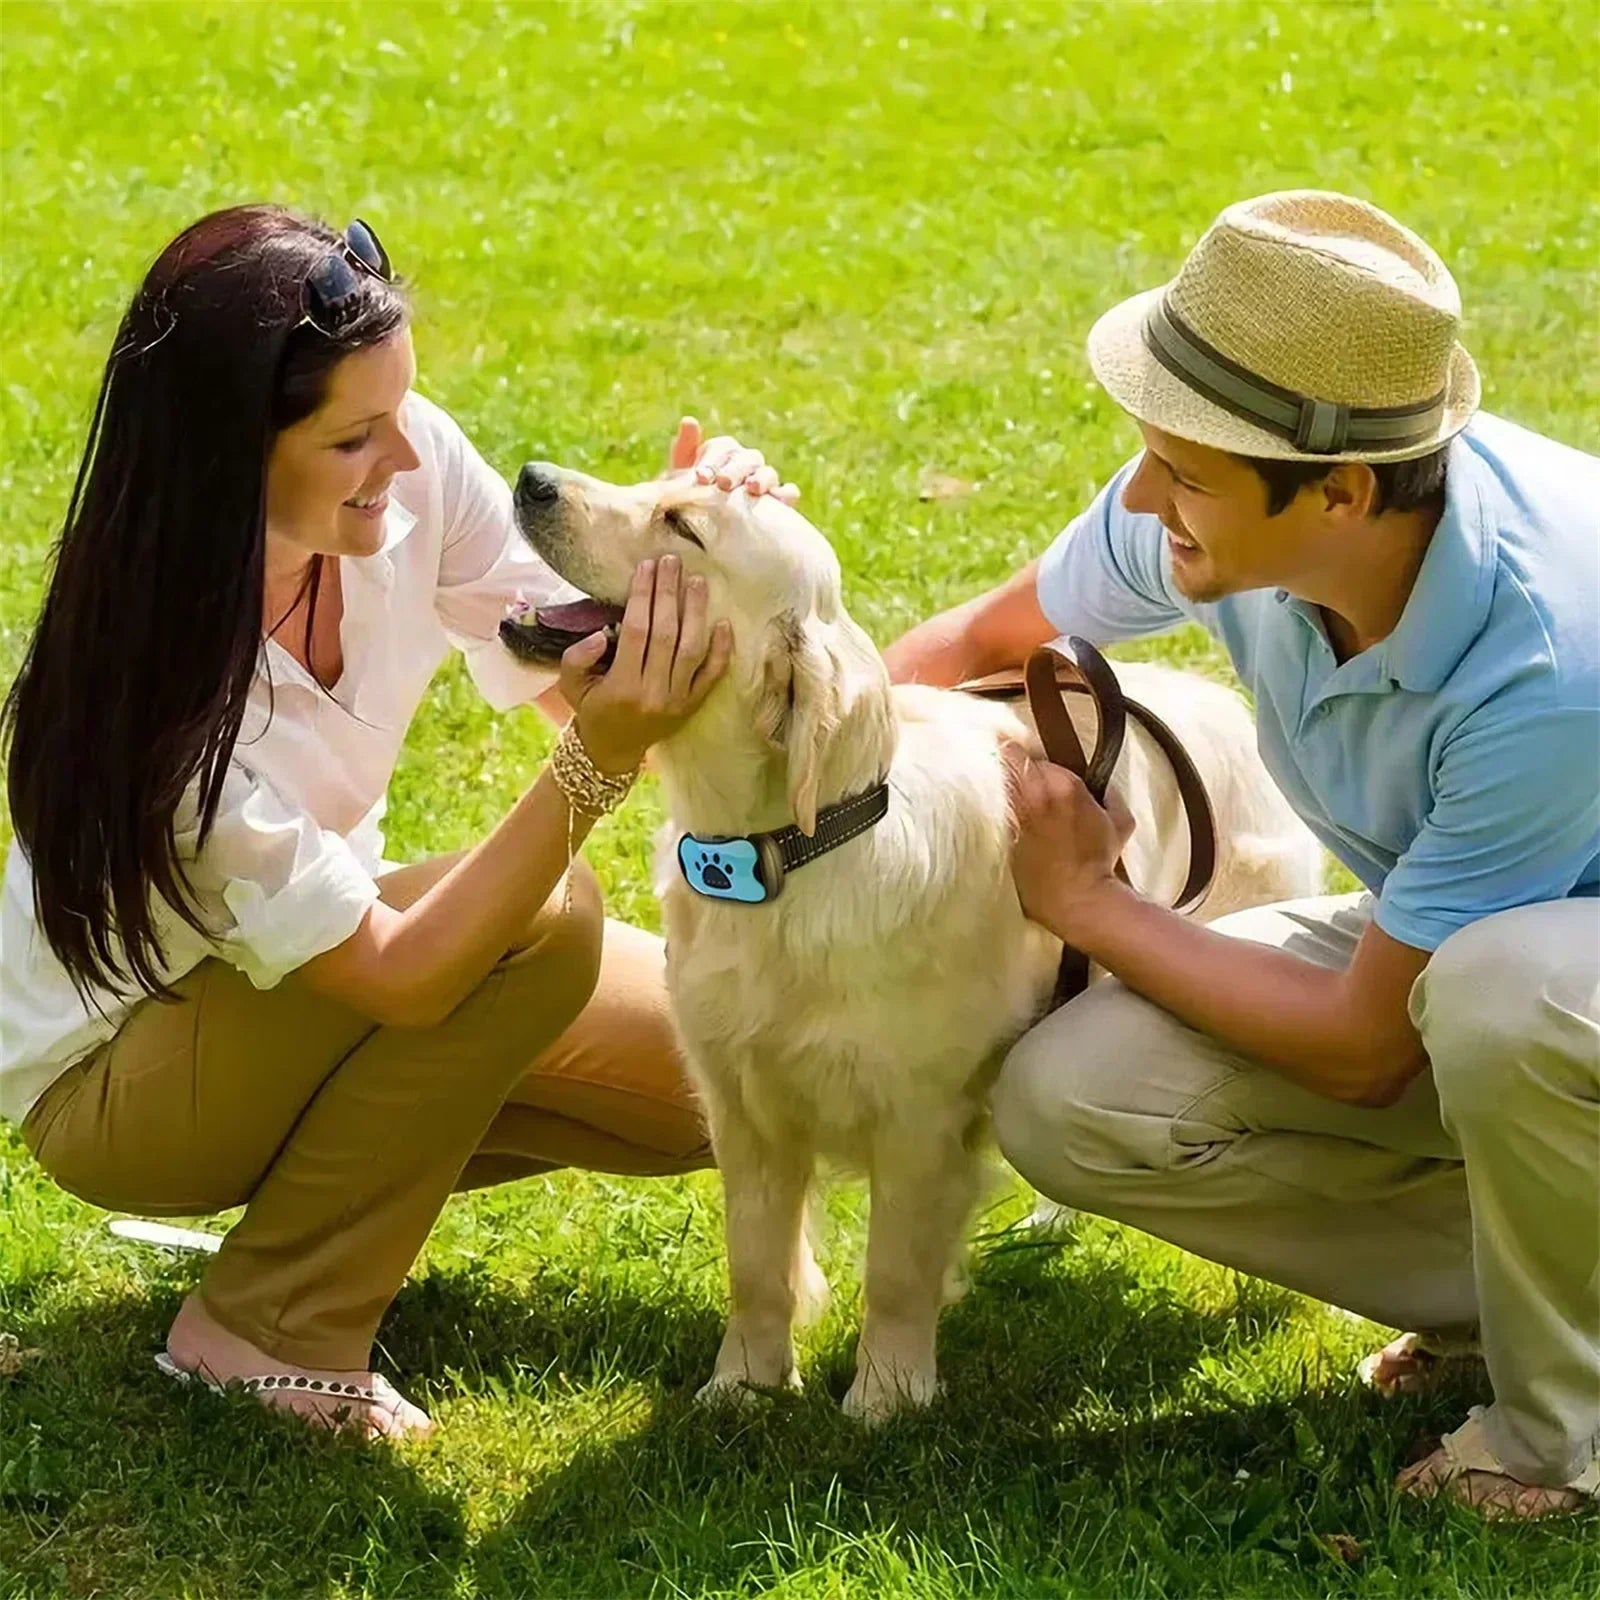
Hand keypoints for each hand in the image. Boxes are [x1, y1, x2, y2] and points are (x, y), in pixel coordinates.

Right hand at [559, 555, 731, 773]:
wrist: (613, 750)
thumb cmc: (591, 709)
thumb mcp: (570, 687)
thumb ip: (577, 659)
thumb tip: (601, 633)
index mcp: (622, 687)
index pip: (637, 631)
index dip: (642, 596)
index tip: (646, 567)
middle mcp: (654, 693)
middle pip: (666, 634)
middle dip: (669, 594)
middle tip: (672, 562)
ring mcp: (678, 700)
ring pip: (692, 649)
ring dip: (696, 612)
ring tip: (697, 581)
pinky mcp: (693, 705)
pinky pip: (712, 675)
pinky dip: (721, 650)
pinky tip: (724, 622)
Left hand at [669, 416, 799, 502]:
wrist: (701, 532)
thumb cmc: (690, 501)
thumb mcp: (681, 480)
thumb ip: (684, 450)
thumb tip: (689, 421)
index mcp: (724, 455)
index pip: (724, 447)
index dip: (712, 459)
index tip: (700, 476)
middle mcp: (746, 465)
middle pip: (748, 458)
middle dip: (736, 469)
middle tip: (723, 483)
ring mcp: (764, 482)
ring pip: (769, 472)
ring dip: (762, 478)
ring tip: (752, 489)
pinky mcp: (779, 503)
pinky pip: (788, 492)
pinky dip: (786, 493)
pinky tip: (779, 500)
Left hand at [1004, 743, 1133, 937]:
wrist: (1079, 897)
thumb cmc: (1099, 860)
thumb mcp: (1119, 820)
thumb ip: (1107, 794)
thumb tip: (1096, 784)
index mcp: (1063, 784)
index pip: (1024, 749)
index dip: (1018, 751)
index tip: (1018, 757)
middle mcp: (1034, 795)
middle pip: (1001, 760)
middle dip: (1001, 762)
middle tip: (998, 767)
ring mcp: (1014, 816)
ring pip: (990, 782)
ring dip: (991, 782)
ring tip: (989, 786)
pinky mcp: (1001, 838)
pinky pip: (985, 811)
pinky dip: (984, 807)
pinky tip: (985, 811)